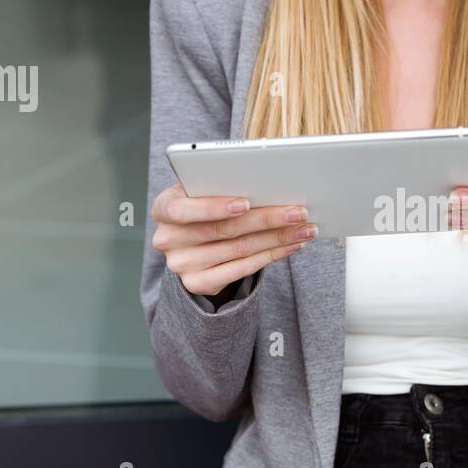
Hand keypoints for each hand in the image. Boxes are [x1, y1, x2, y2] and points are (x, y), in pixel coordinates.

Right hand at [151, 185, 317, 297]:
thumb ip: (221, 187)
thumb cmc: (202, 206)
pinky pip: (241, 270)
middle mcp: (167, 238)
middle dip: (266, 219)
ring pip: (239, 250)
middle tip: (298, 212)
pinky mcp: (198, 283)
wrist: (189, 244)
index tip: (246, 202)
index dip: (215, 207)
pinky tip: (291, 246)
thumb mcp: (201, 192)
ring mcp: (181, 265)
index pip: (185, 210)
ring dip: (277, 238)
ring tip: (304, 229)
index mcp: (164, 208)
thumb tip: (268, 184)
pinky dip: (271, 256)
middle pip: (224, 230)